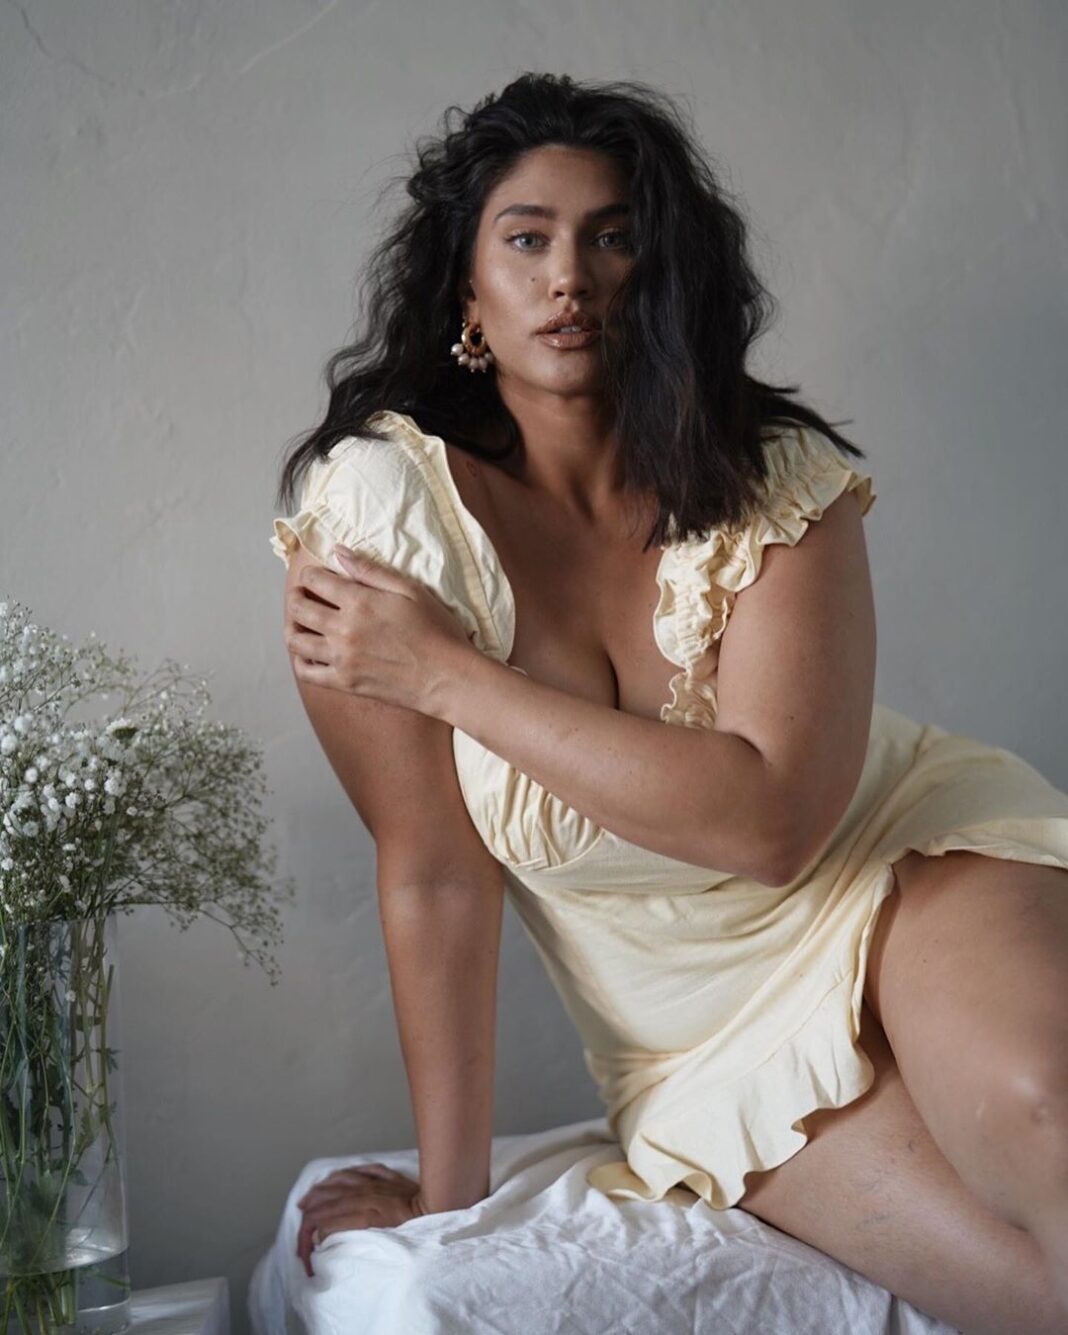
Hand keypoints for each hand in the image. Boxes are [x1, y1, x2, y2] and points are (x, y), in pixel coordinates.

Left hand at [285, 544, 474, 714]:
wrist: (447, 677)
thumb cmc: (436, 630)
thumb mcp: (410, 589)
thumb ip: (371, 570)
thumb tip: (339, 552)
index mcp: (358, 601)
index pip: (315, 580)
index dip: (310, 574)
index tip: (315, 575)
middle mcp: (343, 629)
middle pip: (298, 608)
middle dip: (295, 596)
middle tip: (301, 595)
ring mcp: (341, 658)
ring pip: (295, 640)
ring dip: (292, 627)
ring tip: (301, 623)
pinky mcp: (344, 683)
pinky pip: (307, 672)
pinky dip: (301, 660)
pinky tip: (309, 653)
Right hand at [295, 1162, 428, 1277]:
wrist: (442, 1206)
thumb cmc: (418, 1227)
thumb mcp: (384, 1239)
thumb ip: (354, 1234)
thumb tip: (327, 1233)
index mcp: (364, 1212)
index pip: (325, 1220)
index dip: (309, 1235)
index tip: (306, 1250)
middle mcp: (367, 1193)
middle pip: (328, 1198)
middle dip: (309, 1210)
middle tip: (300, 1221)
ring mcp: (377, 1182)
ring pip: (340, 1180)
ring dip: (321, 1189)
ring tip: (309, 1197)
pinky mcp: (389, 1177)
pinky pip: (362, 1169)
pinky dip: (347, 1173)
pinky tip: (340, 1176)